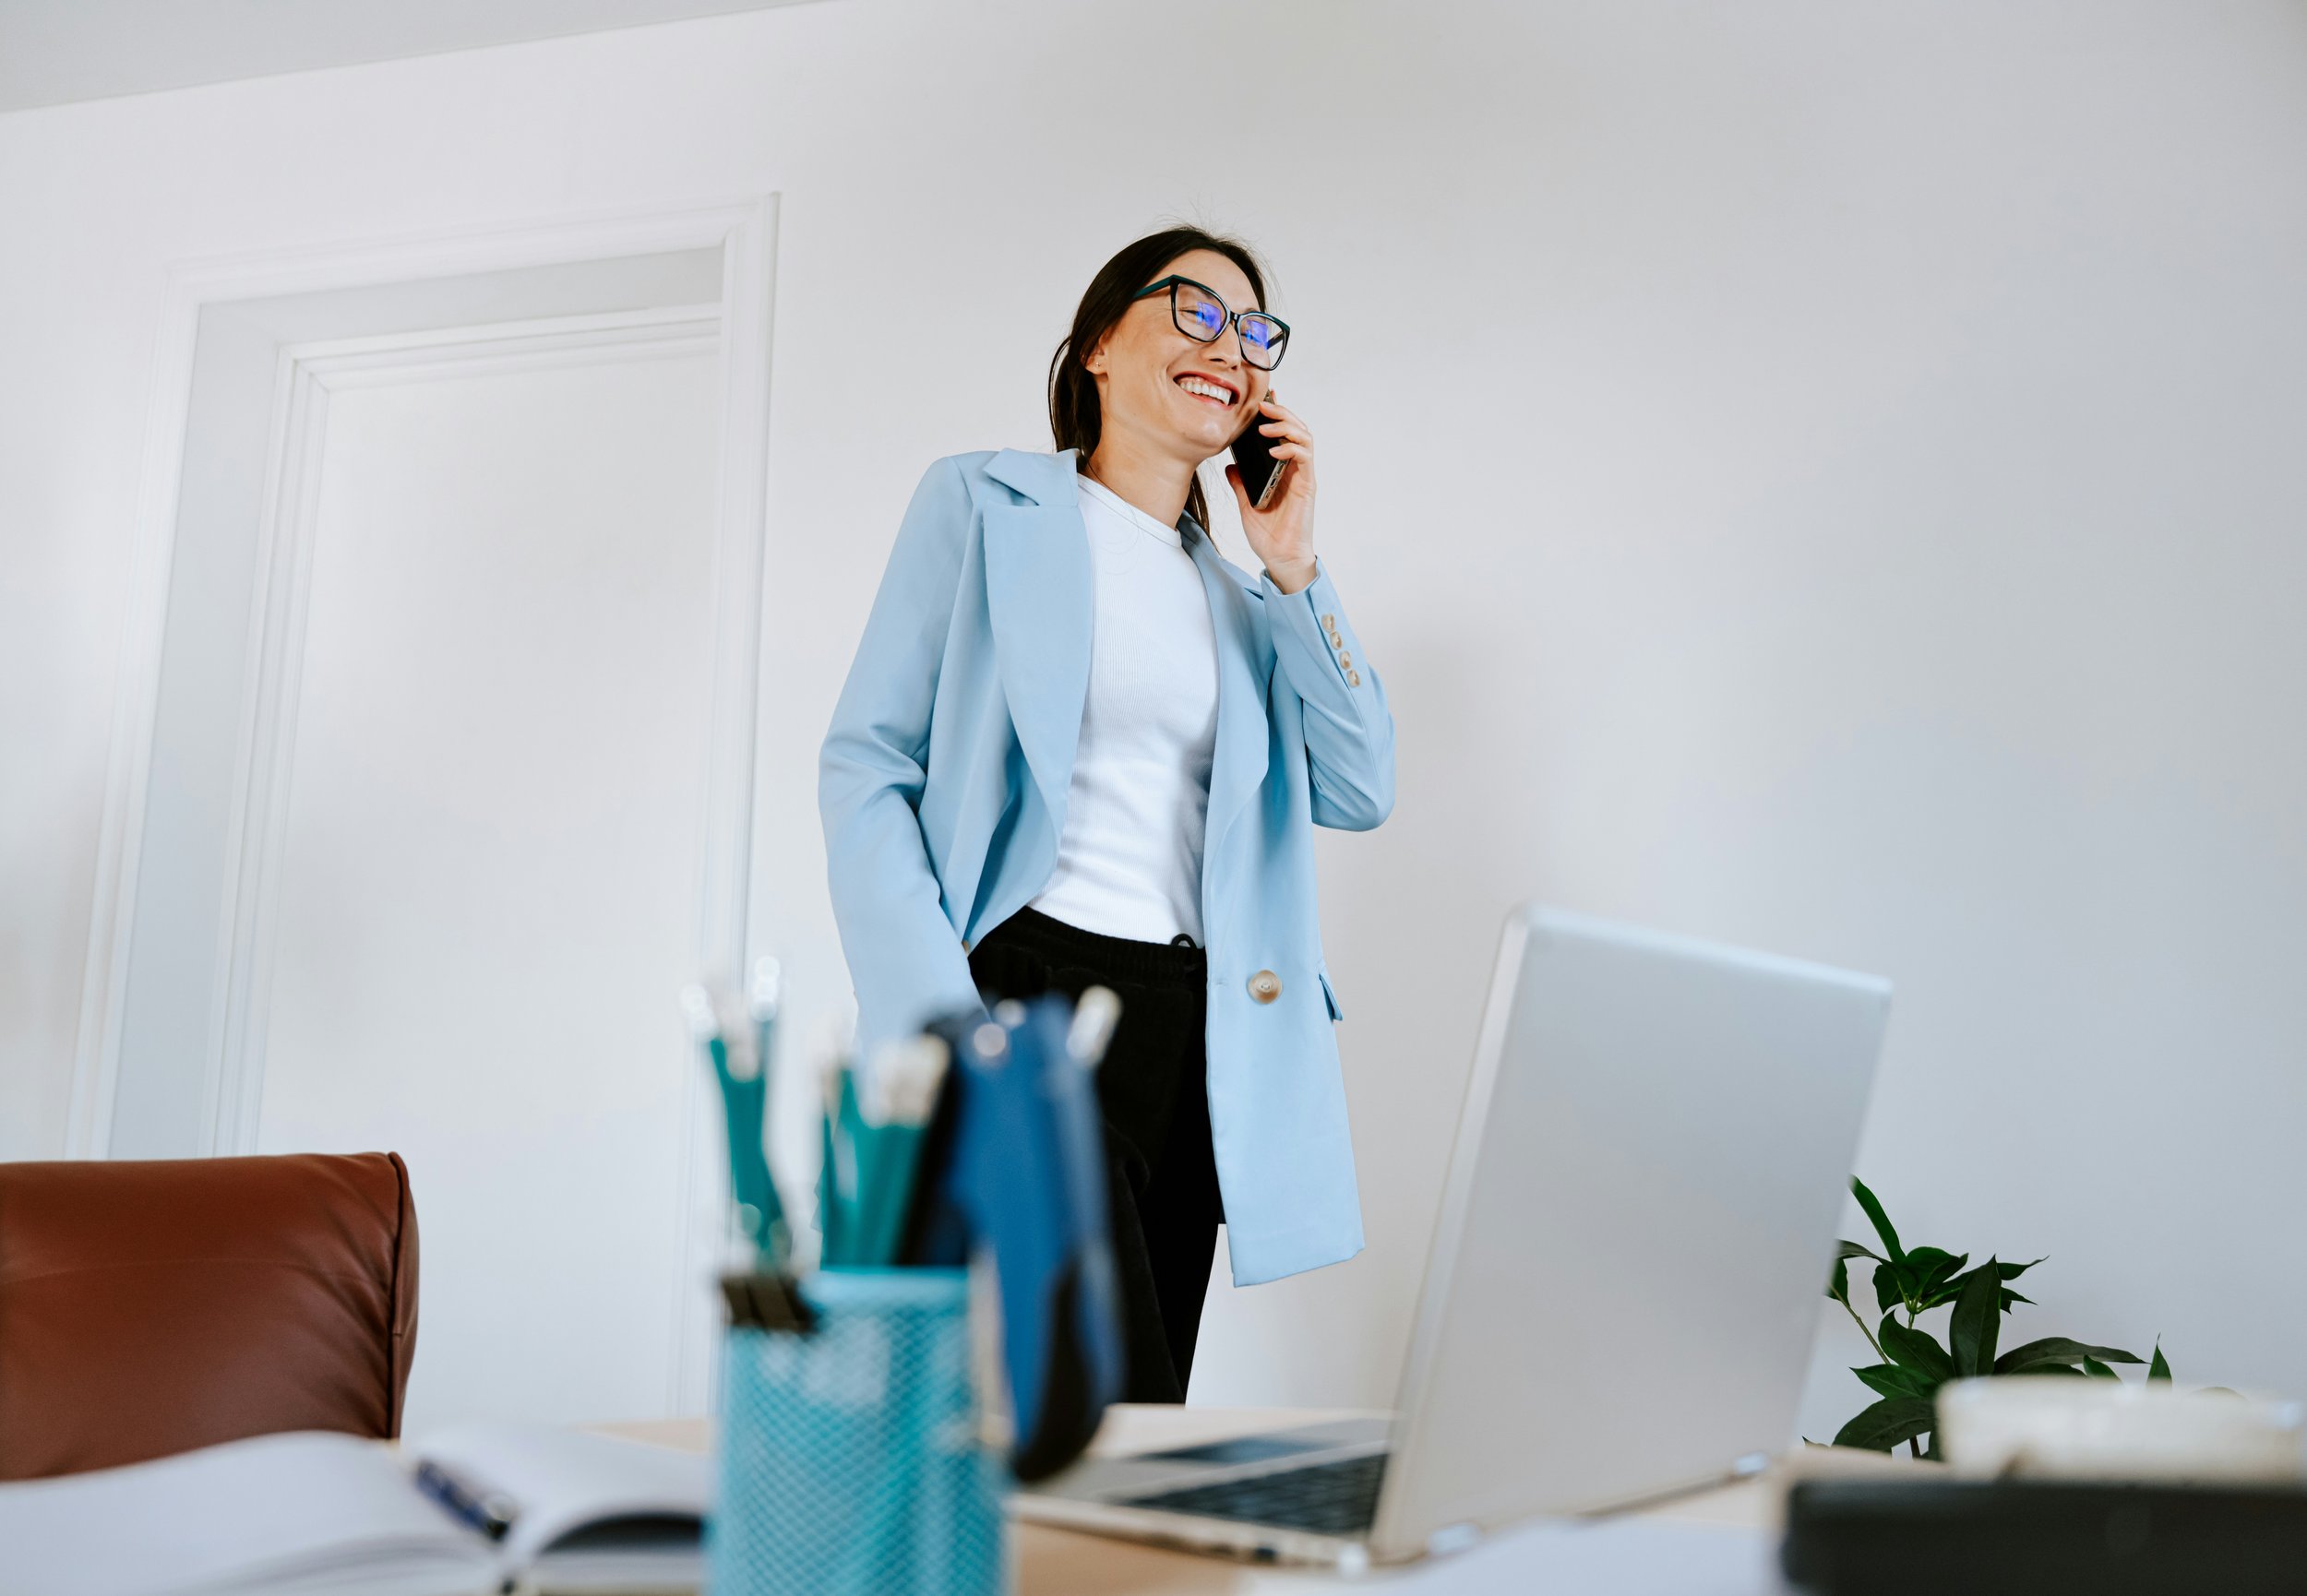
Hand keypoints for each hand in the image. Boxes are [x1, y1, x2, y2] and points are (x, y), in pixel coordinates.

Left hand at [1225, 391, 1317, 594]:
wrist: (1279, 557)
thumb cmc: (1268, 534)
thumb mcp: (1246, 504)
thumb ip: (1241, 483)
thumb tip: (1230, 465)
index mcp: (1281, 470)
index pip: (1283, 434)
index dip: (1276, 415)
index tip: (1261, 401)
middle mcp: (1295, 469)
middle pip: (1296, 428)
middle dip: (1281, 412)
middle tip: (1263, 404)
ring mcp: (1303, 476)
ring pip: (1304, 437)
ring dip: (1286, 425)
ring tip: (1266, 424)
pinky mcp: (1307, 485)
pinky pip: (1305, 458)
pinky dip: (1291, 448)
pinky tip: (1274, 449)